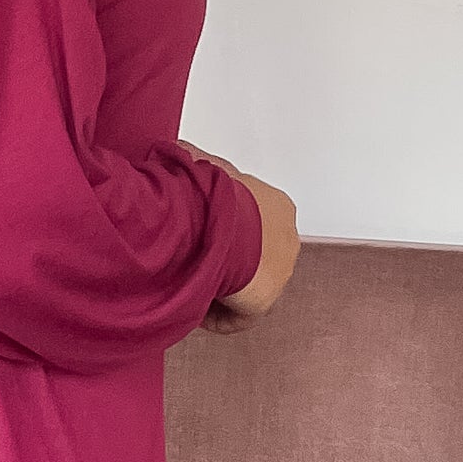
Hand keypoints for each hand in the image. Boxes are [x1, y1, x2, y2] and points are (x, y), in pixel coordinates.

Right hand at [191, 152, 299, 329]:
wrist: (223, 229)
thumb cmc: (213, 197)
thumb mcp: (202, 165)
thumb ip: (194, 158)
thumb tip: (177, 147)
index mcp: (276, 205)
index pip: (252, 222)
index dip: (221, 232)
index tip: (199, 237)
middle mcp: (285, 238)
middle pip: (252, 255)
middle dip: (224, 261)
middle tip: (193, 264)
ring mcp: (280, 271)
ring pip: (247, 285)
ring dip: (222, 286)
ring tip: (193, 286)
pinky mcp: (267, 301)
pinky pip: (240, 315)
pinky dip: (218, 315)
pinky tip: (197, 310)